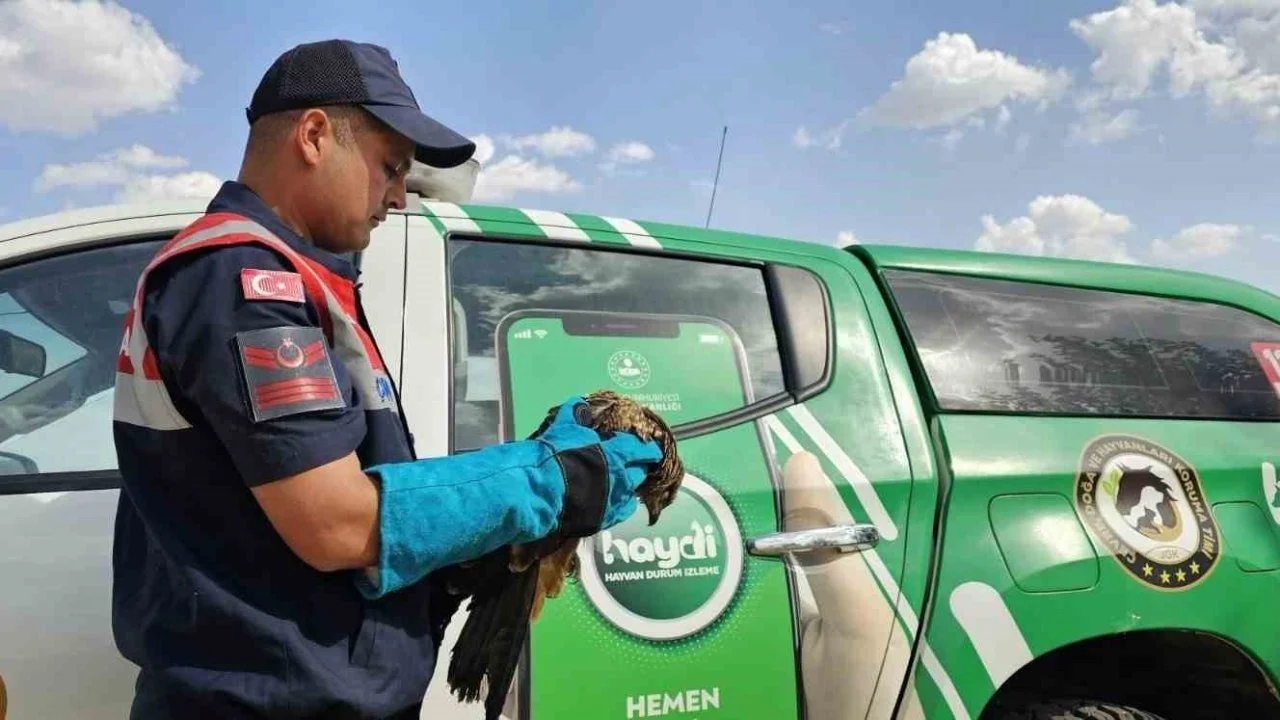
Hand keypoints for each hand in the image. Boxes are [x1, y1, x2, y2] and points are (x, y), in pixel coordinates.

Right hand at [533, 396, 662, 533]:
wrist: (541, 490)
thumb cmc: (556, 456)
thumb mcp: (565, 428)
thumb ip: (575, 414)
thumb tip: (579, 402)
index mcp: (616, 454)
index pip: (641, 449)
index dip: (649, 447)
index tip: (653, 446)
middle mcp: (621, 478)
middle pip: (640, 471)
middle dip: (640, 466)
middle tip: (636, 462)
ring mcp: (614, 501)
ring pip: (633, 492)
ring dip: (631, 485)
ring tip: (624, 481)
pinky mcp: (605, 518)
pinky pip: (622, 511)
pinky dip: (622, 504)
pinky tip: (616, 500)